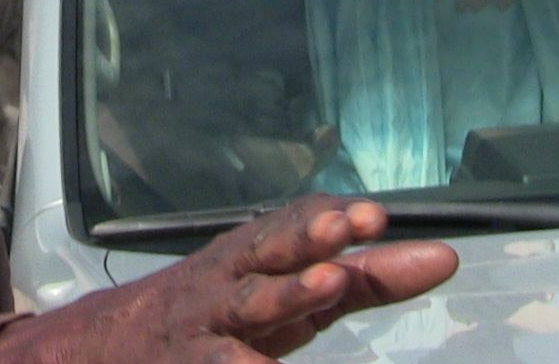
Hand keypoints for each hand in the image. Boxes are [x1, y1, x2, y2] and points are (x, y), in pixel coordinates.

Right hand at [0, 196, 456, 362]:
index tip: (376, 215)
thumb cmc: (226, 312)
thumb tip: (442, 257)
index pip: (298, 225)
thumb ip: (367, 278)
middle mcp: (232, 279)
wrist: (117, 343)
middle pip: (270, 251)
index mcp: (259, 254)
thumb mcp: (295, 293)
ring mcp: (208, 323)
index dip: (335, 220)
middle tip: (342, 230)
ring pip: (249, 305)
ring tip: (325, 283)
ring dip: (286, 292)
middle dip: (307, 238)